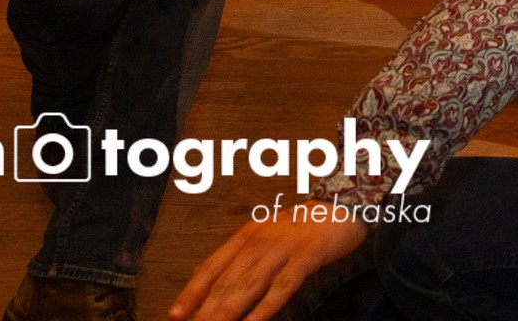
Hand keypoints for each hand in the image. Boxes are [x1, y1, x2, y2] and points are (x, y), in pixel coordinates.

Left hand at [169, 215, 366, 320]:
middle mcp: (260, 240)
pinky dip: (266, 306)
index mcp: (246, 236)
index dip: (191, 292)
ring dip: (228, 311)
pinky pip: (283, 285)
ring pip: (249, 285)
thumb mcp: (261, 234)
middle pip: (227, 281)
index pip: (212, 267)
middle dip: (206, 310)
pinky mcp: (307, 256)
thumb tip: (196, 272)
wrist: (344, 206)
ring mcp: (283, 248)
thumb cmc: (299, 227)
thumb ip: (231, 255)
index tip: (174, 315)